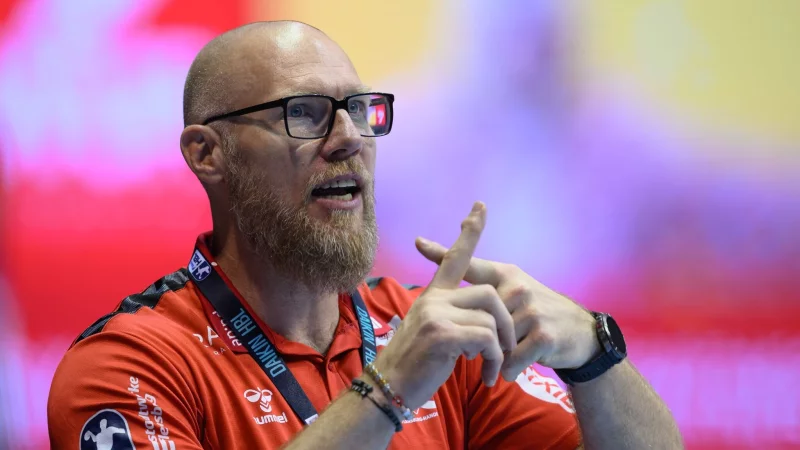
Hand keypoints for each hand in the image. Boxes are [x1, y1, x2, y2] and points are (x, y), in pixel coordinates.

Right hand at [372, 202, 516, 409]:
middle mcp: (432, 299)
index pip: (454, 257)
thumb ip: (452, 318)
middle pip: (489, 293)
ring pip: (490, 318)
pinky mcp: (441, 335)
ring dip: (499, 348)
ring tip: (491, 368)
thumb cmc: (413, 366)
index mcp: (432, 295)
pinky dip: (493, 359)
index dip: (470, 232)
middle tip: (503, 348)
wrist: (387, 388)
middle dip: (505, 322)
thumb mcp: (431, 333)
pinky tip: (486, 374)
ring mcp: (435, 315)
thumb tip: (484, 323)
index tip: (480, 206)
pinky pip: (486, 338)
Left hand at [415, 211, 600, 381]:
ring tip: (499, 360)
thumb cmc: (538, 311)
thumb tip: (448, 292)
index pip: (468, 263)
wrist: (580, 332)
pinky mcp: (543, 336)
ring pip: (493, 341)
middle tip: (475, 352)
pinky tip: (512, 370)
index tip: (417, 242)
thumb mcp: (514, 290)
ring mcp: (532, 310)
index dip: (441, 252)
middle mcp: (518, 287)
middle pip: (479, 317)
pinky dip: (509, 369)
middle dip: (474, 338)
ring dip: (492, 357)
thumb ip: (484, 288)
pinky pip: (511, 359)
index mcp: (506, 274)